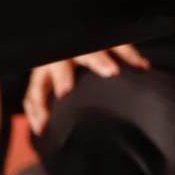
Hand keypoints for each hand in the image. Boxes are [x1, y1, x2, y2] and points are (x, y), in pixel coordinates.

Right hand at [24, 44, 150, 134]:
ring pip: (38, 86)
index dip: (100, 61)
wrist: (68, 46)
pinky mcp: (37, 84)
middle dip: (62, 77)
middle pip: (58, 66)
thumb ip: (125, 54)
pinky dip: (33, 114)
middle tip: (66, 91)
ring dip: (41, 103)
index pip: (90, 51)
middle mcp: (58, 59)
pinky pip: (30, 99)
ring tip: (46, 122)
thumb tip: (143, 66)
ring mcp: (44, 72)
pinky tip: (40, 128)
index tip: (112, 71)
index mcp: (79, 47)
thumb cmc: (91, 47)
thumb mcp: (109, 45)